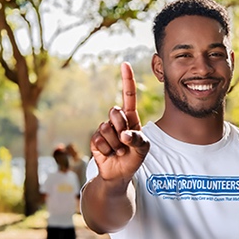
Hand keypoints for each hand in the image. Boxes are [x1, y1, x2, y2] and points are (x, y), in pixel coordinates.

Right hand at [90, 62, 149, 182]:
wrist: (119, 174)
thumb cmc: (134, 158)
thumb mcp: (143, 148)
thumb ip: (138, 139)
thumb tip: (123, 134)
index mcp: (131, 118)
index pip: (128, 96)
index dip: (127, 80)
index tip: (125, 64)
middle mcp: (117, 121)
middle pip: (115, 112)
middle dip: (122, 128)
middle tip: (125, 142)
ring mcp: (105, 129)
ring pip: (106, 128)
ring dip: (115, 144)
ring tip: (119, 151)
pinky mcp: (95, 140)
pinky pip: (99, 140)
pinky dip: (107, 151)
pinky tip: (109, 154)